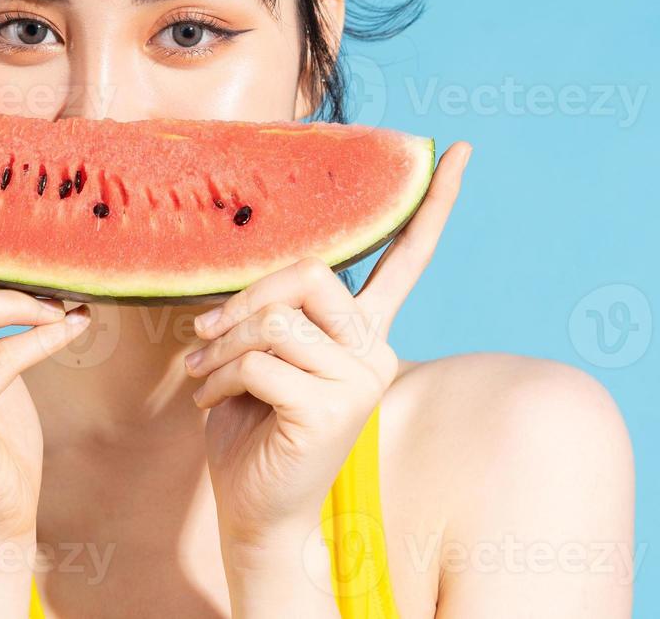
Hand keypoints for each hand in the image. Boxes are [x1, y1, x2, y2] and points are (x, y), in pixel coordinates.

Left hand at [184, 142, 471, 547]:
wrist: (254, 509)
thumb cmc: (251, 426)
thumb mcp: (259, 352)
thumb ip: (270, 309)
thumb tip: (247, 281)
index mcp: (364, 331)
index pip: (406, 259)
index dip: (431, 204)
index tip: (456, 149)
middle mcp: (375, 349)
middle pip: (311, 272)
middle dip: (244, 297)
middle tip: (205, 332)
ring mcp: (360, 379)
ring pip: (275, 318)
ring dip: (220, 346)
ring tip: (203, 375)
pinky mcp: (332, 407)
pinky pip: (260, 359)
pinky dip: (219, 376)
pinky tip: (213, 402)